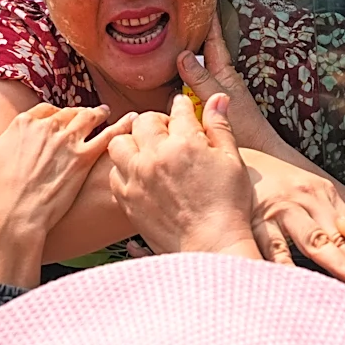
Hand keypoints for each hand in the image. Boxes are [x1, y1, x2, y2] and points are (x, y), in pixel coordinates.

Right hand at [0, 104, 136, 233]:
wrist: (14, 215)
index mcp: (23, 122)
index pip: (46, 110)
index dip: (53, 116)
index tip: (58, 121)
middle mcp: (47, 126)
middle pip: (68, 112)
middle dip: (77, 114)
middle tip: (86, 116)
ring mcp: (67, 141)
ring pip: (89, 119)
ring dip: (98, 116)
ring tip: (107, 115)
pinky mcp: (83, 159)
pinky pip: (108, 137)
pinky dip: (123, 129)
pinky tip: (134, 124)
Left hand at [109, 94, 259, 258]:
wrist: (212, 246)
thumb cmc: (228, 205)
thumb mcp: (232, 161)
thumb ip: (220, 127)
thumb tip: (217, 98)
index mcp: (184, 143)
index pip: (177, 111)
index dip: (181, 107)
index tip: (181, 109)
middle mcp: (155, 156)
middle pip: (143, 122)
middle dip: (155, 122)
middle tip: (165, 132)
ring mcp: (137, 178)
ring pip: (119, 144)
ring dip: (131, 142)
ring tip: (145, 151)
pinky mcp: (126, 198)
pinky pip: (113, 173)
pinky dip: (123, 170)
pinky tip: (137, 174)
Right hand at [177, 13, 281, 154]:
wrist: (258, 152)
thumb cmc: (246, 127)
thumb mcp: (219, 97)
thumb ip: (200, 77)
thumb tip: (183, 55)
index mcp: (224, 72)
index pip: (213, 40)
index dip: (207, 22)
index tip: (201, 2)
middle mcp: (218, 80)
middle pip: (200, 53)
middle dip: (189, 37)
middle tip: (175, 20)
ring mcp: (211, 94)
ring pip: (192, 72)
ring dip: (181, 62)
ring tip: (166, 48)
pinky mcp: (206, 108)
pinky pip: (188, 90)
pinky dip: (178, 85)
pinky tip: (169, 87)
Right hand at [241, 148, 344, 287]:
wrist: (234, 161)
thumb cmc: (272, 182)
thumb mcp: (306, 189)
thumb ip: (331, 215)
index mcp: (322, 194)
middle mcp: (305, 200)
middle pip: (335, 237)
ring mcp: (280, 210)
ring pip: (310, 240)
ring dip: (329, 262)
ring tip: (339, 286)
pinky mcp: (255, 220)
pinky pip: (272, 247)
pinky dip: (282, 265)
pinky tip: (292, 281)